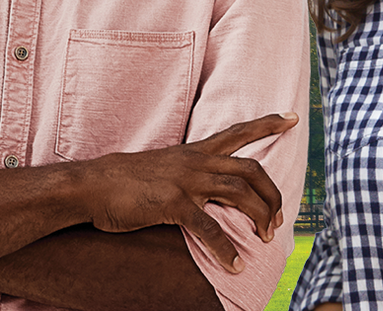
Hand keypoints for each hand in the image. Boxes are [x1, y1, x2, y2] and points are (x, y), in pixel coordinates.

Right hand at [74, 113, 296, 271]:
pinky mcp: (173, 203)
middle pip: (251, 168)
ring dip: (259, 216)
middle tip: (279, 216)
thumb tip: (204, 187)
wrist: (91, 185)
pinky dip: (227, 247)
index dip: (267, 123)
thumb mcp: (163, 167)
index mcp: (195, 151)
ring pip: (239, 192)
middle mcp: (196, 162)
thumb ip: (187, 172)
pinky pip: (209, 227)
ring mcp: (186, 181)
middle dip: (272, 192)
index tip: (292, 118)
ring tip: (266, 238)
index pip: (239, 132)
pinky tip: (236, 264)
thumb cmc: (124, 180)